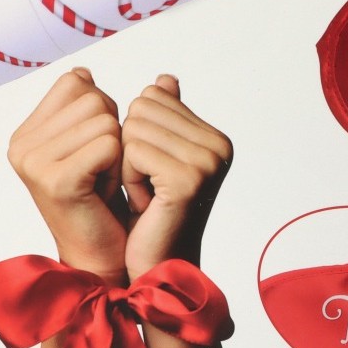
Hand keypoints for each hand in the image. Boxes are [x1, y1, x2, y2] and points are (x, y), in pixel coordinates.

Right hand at [7, 68, 128, 281]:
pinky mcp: (55, 180)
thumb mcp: (92, 140)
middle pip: (93, 97)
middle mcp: (20, 145)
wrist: (104, 255)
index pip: (76, 81)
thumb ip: (88, 102)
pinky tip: (104, 191)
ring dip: (117, 151)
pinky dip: (118, 167)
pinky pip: (109, 144)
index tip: (94, 151)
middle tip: (101, 171)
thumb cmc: (102, 197)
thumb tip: (84, 69)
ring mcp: (33, 162)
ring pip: (105, 120)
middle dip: (112, 131)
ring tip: (102, 181)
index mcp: (25, 132)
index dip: (100, 110)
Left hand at [121, 74, 232, 280]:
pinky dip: (129, 179)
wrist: (156, 267)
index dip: (139, 133)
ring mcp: (207, 162)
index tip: (153, 171)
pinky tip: (146, 204)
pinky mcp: (187, 179)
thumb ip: (166, 118)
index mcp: (216, 137)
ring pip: (134, 128)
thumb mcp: (158, 158)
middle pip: (142, 108)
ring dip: (128, 165)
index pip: (153, 96)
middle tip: (148, 186)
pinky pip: (132, 152)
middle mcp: (219, 146)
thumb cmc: (153, 215)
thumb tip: (166, 79)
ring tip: (148, 196)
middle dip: (131, 147)